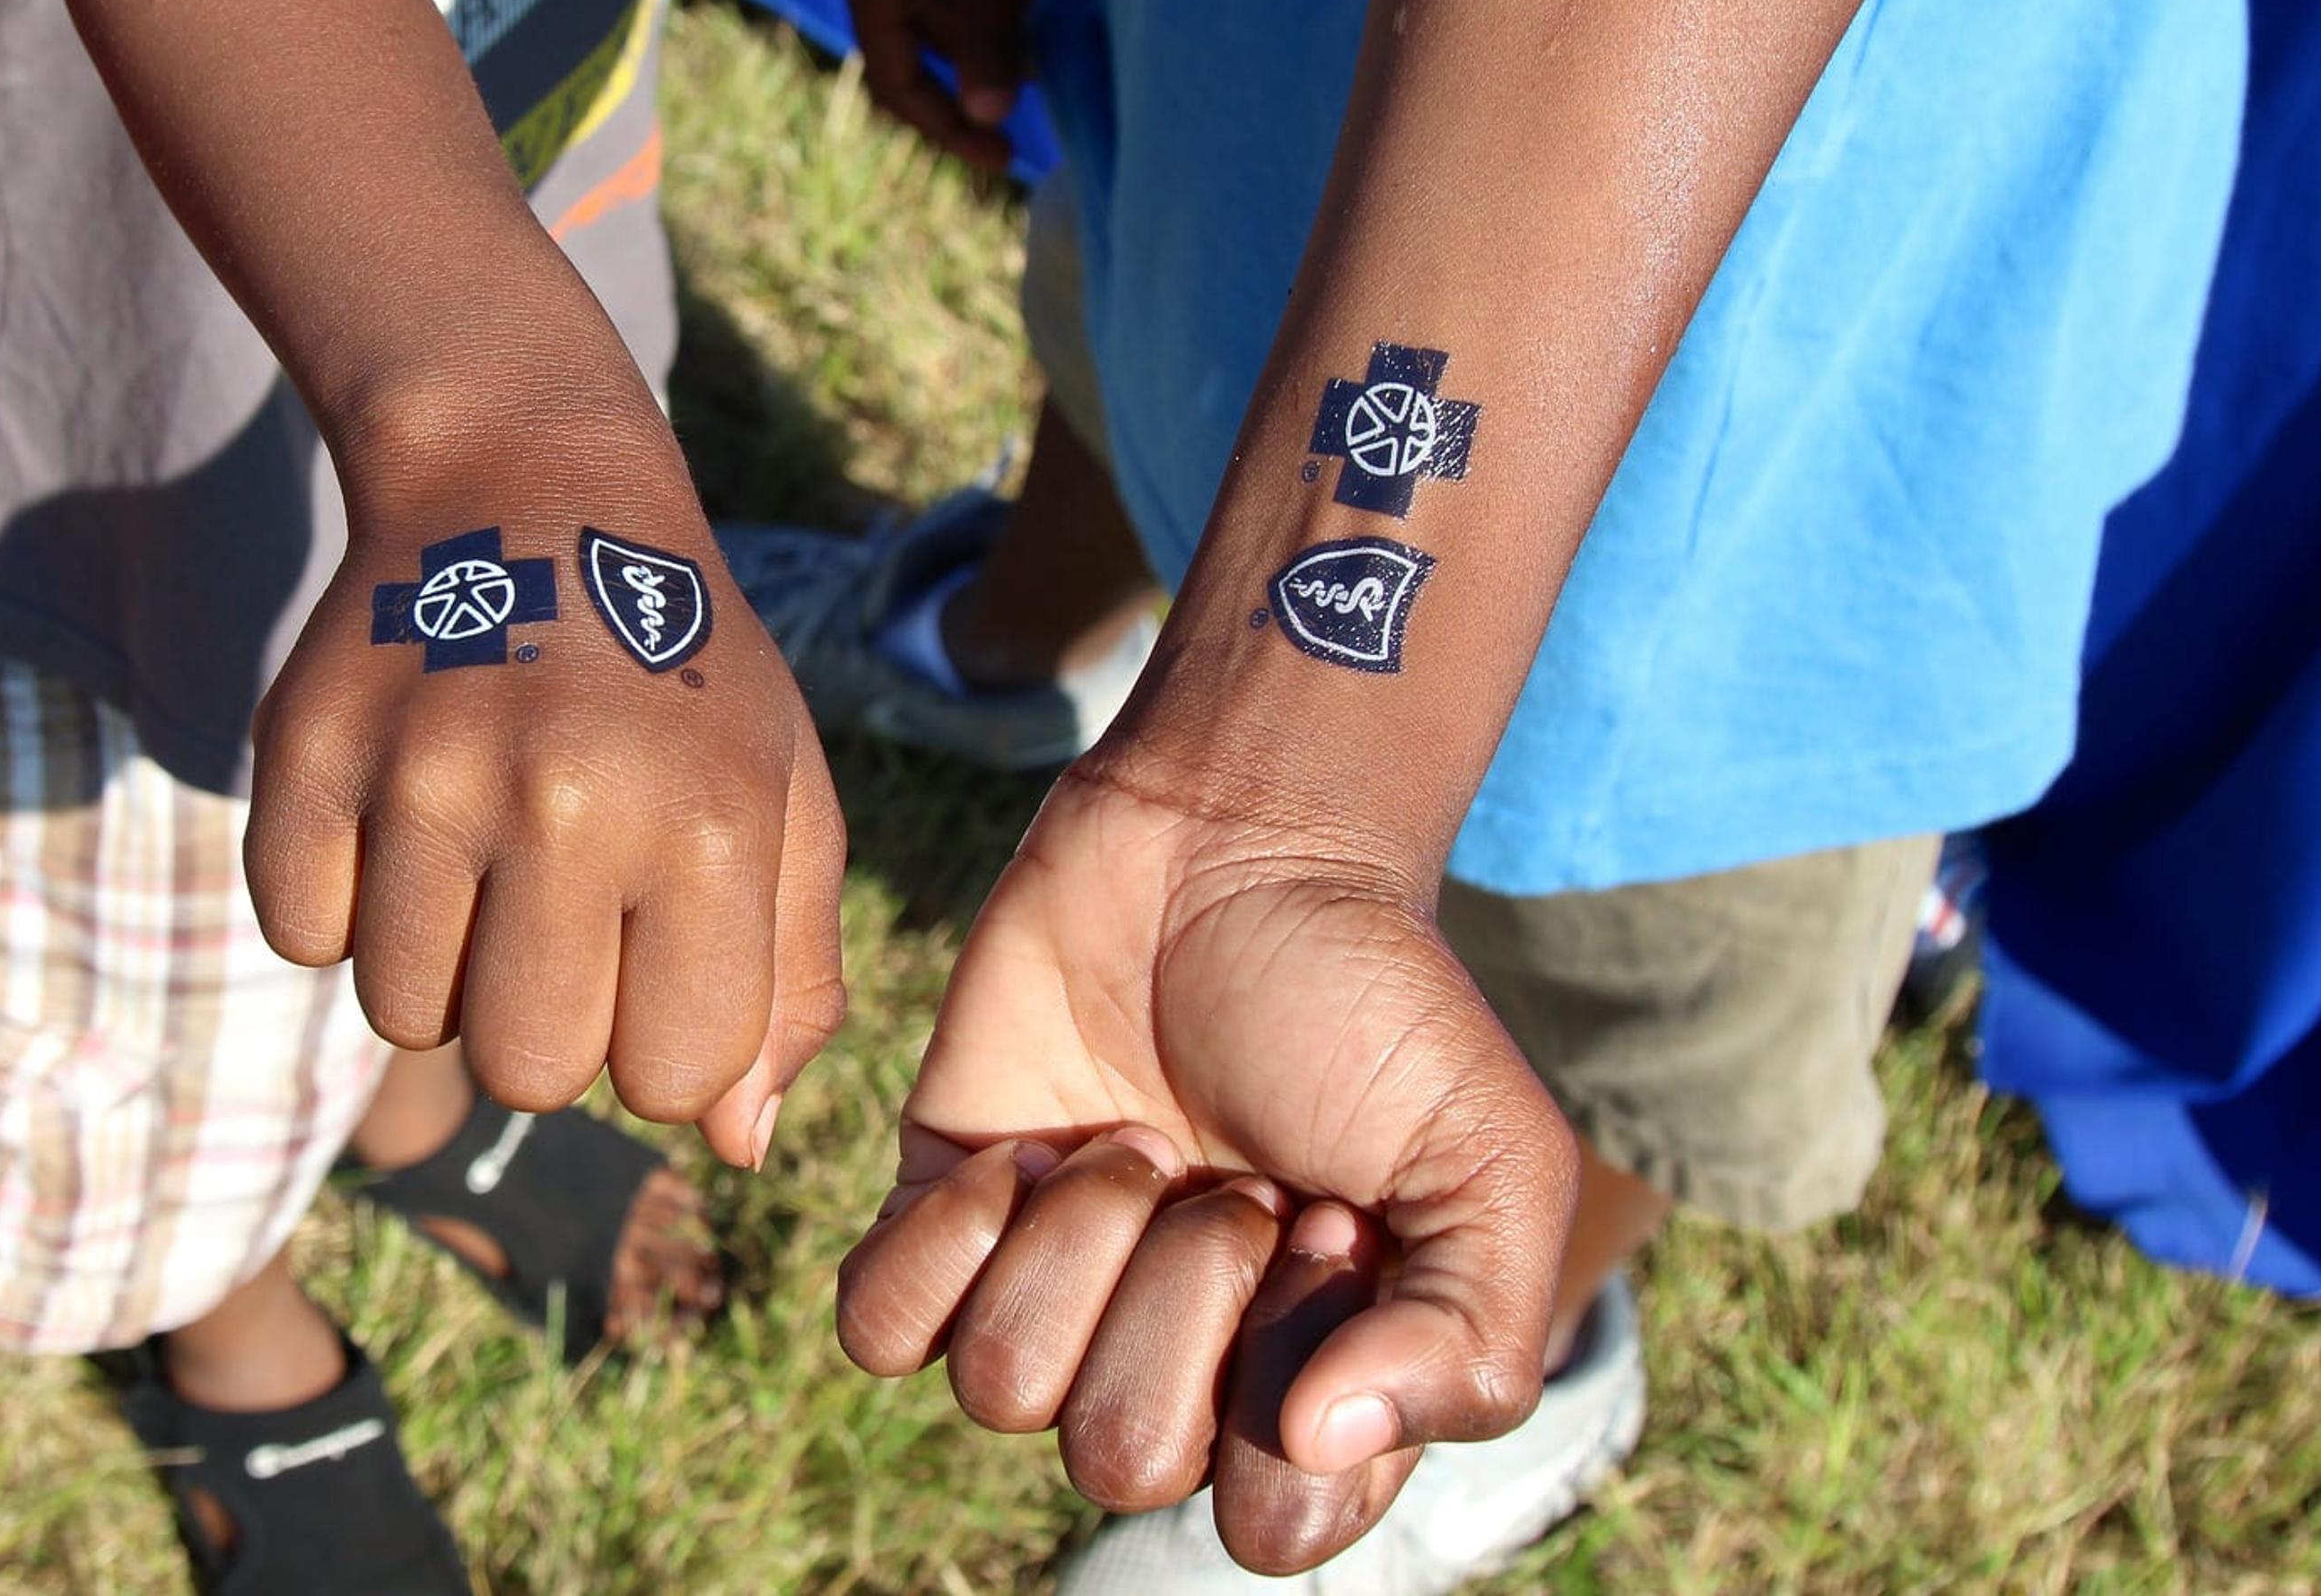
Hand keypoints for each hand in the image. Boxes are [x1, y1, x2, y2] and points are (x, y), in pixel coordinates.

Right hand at [243, 408, 848, 1167]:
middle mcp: (562, 800)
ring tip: (481, 853)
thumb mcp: (781, 796)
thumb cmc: (678, 675)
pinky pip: (304, 936)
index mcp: (703, 823)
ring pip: (404, 1016)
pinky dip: (343, 904)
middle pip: (526, 1072)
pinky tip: (398, 816)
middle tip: (559, 917)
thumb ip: (789, 979)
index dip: (665, 1044)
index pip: (673, 1080)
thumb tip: (737, 1145)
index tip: (658, 961)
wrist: (524, 491)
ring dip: (442, 966)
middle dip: (547, 1026)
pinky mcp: (305, 750)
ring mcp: (421, 772)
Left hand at [833, 764, 1573, 1573]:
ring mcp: (1049, 1293)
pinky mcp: (939, 1211)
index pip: (1269, 1528)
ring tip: (1140, 1139)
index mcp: (1307, 1393)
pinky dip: (943, 1241)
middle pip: (1121, 1461)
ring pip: (1001, 1391)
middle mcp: (1170, 1367)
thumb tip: (1322, 1445)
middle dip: (1181, 1295)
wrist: (1236, 843)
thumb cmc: (1375, 1006)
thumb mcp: (1493, 1166)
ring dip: (1080, 1241)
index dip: (1287, 1393)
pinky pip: (877, 1326)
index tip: (1333, 1237)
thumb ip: (1472, 1341)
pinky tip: (1018, 1152)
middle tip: (1235, 1175)